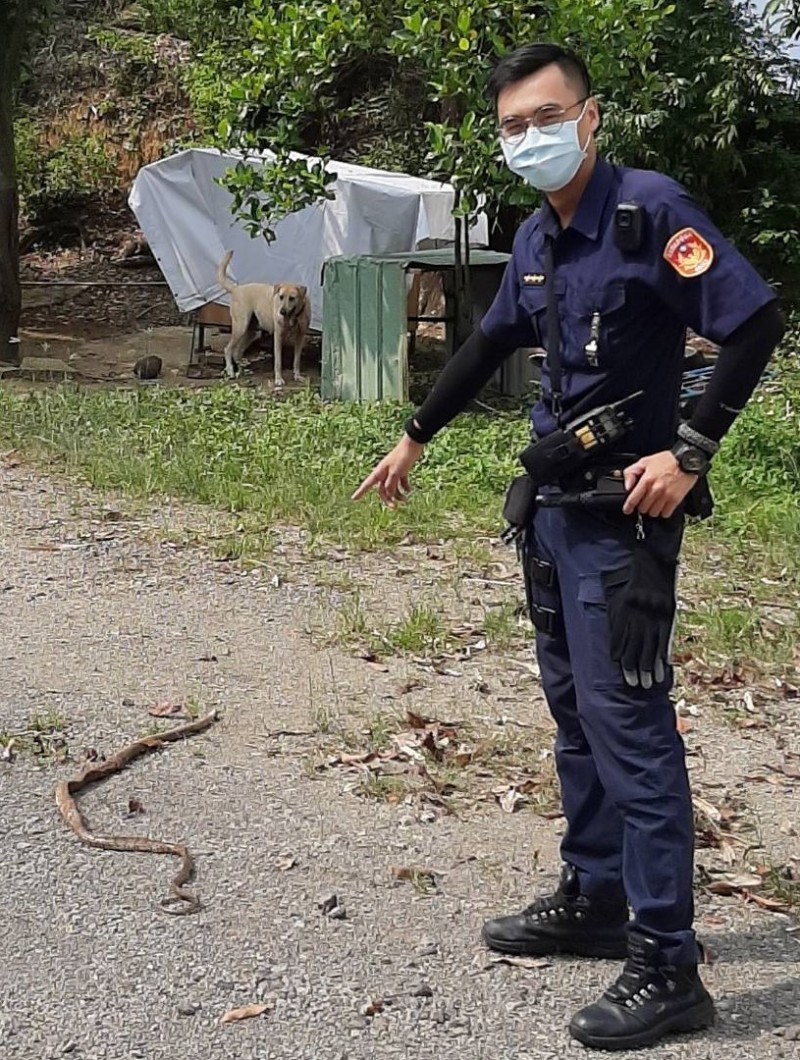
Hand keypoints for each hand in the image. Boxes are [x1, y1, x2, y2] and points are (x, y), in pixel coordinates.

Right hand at [351, 435, 423, 507]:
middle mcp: (384, 473)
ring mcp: (393, 472)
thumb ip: (391, 484)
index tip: (353, 499)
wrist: (413, 445)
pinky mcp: (401, 471)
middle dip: (388, 499)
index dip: (360, 492)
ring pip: (392, 488)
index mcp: (379, 472)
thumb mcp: (396, 472)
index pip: (367, 484)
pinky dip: (404, 487)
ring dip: (398, 495)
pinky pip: (401, 483)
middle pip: (382, 490)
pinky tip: (409, 490)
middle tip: (394, 508)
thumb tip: (388, 494)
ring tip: (405, 500)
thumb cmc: (402, 457)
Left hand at [603, 551, 676, 688]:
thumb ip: (614, 623)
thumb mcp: (616, 601)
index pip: (619, 641)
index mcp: (622, 612)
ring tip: (650, 683)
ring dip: (649, 667)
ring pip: (650, 647)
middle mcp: (637, 616)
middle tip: (635, 685)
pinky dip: (663, 654)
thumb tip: (613, 647)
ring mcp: (653, 617)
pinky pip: (665, 639)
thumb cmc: (630, 587)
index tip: (622, 673)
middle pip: (635, 648)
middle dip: (634, 669)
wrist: (652, 566)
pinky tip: (663, 666)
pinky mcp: (667, 616)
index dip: (620, 659)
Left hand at [622, 451, 696, 517]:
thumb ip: (631, 473)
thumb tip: (627, 486)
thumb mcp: (645, 462)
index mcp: (646, 480)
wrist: (687, 460)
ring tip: (654, 502)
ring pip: (653, 513)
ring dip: (652, 509)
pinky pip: (665, 514)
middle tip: (645, 501)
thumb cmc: (667, 460)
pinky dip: (663, 512)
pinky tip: (663, 505)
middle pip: (643, 508)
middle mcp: (656, 489)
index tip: (627, 510)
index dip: (628, 507)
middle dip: (642, 506)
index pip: (633, 499)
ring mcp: (666, 496)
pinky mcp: (676, 500)